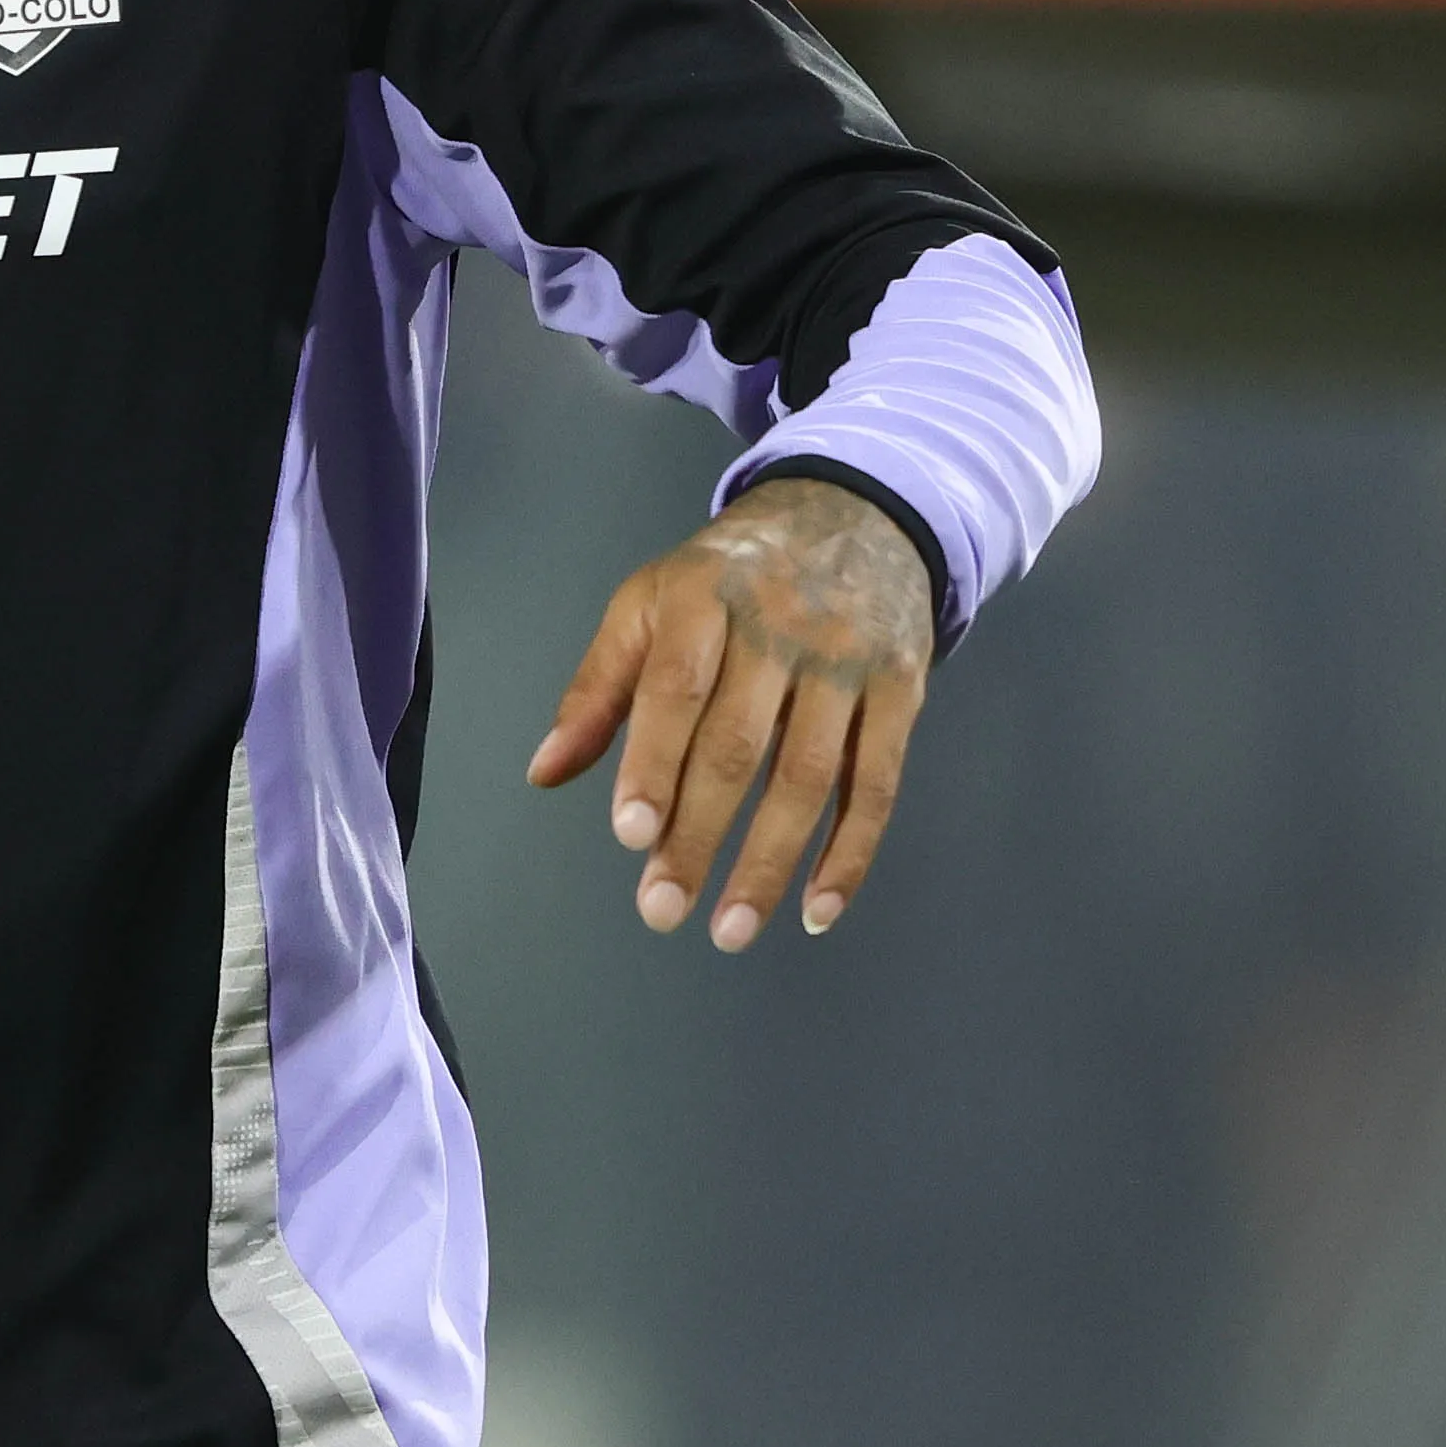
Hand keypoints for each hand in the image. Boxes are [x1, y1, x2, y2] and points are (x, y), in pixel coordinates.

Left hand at [527, 475, 931, 951]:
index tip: (630, 835)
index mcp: (705, 598)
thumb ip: (598, 688)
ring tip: (728, 928)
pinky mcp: (901, 691)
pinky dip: (849, 854)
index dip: (652, 764)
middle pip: (738, 745)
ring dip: (770, 863)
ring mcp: (847, 661)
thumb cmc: (727, 579)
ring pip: (810, 776)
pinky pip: (875, 784)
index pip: (676, 690)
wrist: (852, 518)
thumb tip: (544, 771)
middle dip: (699, 835)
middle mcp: (782, 627)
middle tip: (662, 909)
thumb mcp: (650, 602)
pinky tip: (815, 910)